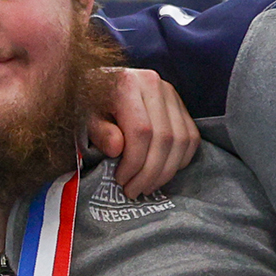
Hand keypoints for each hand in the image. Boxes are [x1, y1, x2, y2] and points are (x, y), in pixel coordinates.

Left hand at [86, 65, 197, 195]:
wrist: (97, 84)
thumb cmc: (87, 104)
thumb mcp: (83, 118)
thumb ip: (99, 132)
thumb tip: (116, 150)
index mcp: (127, 84)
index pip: (141, 131)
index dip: (134, 161)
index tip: (121, 181)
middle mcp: (154, 84)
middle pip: (165, 137)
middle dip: (151, 172)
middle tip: (134, 191)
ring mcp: (171, 93)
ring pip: (182, 139)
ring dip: (167, 170)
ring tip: (147, 187)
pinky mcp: (180, 103)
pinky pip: (191, 136)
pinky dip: (180, 159)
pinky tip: (162, 173)